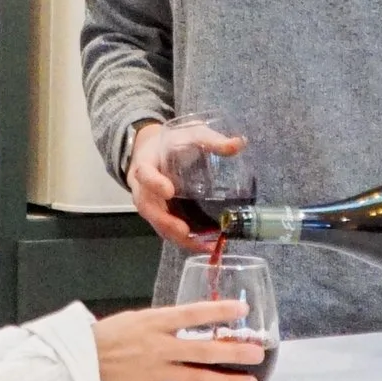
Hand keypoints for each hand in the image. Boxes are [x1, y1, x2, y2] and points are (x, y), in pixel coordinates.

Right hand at [95, 298, 265, 380]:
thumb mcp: (137, 319)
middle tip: (258, 353)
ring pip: (195, 379)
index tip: (243, 312)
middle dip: (234, 352)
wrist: (76, 360)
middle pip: (202, 350)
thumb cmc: (107, 337)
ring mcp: (150, 373)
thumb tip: (199, 324)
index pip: (192, 313)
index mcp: (152, 322)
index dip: (219, 312)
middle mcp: (155, 347)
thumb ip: (166, 323)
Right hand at [125, 116, 248, 248]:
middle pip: (148, 208)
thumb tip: (239, 143)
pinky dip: (183, 240)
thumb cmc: (172, 142)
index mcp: (146, 164)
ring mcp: (150, 204)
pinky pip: (166, 230)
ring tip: (201, 245)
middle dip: (165, 222)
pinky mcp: (159, 214)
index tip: (169, 191)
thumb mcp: (190, 135)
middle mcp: (142, 188)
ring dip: (177, 237)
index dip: (154, 183)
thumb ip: (212, 140)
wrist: (154, 150)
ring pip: (157, 224)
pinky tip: (203, 245)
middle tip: (185, 231)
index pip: (145, 174)